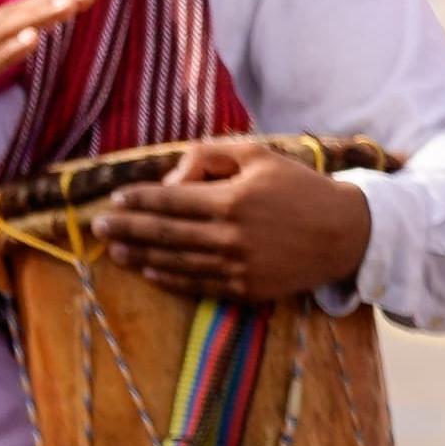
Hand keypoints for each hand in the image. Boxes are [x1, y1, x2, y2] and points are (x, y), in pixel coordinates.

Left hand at [96, 138, 375, 302]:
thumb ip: (210, 156)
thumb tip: (171, 177)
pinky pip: (199, 285)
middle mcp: (231, 236)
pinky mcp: (247, 289)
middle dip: (126, 230)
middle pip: (164, 234)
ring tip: (115, 251)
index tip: (114, 200)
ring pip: (176, 262)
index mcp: (232, 201)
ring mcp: (238, 266)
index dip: (138, 201)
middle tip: (97, 228)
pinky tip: (150, 272)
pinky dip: (171, 279)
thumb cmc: (299, 187)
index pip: (170, 202)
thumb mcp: (258, 156)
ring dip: (141, 257)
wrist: (346, 232)